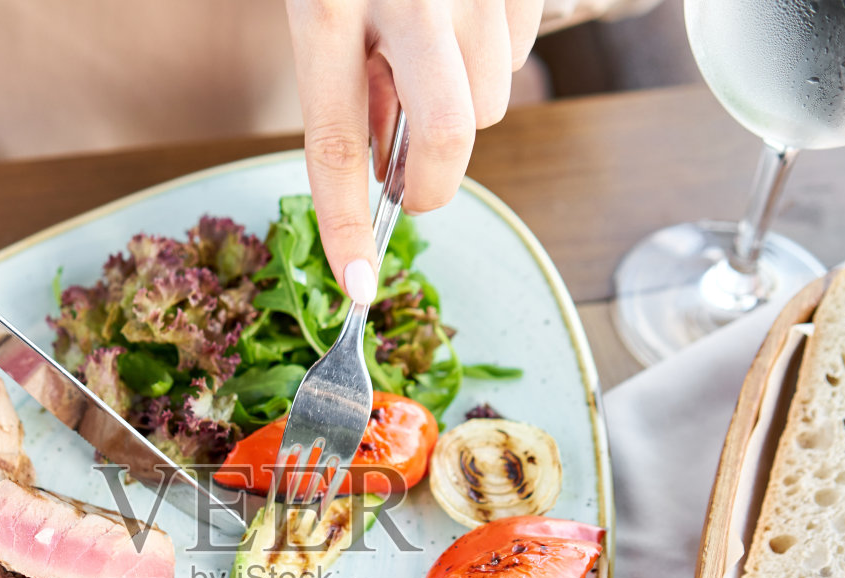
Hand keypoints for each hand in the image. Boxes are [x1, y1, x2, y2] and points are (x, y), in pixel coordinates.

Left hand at [284, 0, 541, 302]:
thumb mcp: (324, 8)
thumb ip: (348, 81)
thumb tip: (388, 168)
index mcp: (328, 8)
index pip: (336, 146)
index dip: (345, 227)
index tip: (357, 284)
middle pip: (447, 136)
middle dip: (434, 182)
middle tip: (414, 185)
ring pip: (488, 103)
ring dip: (460, 104)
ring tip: (424, 58)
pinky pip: (520, 54)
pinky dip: (491, 59)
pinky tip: (458, 26)